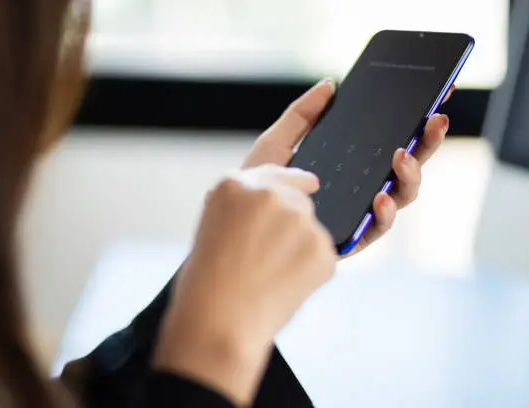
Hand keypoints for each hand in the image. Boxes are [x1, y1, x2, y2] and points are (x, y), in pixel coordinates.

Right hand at [155, 165, 335, 405]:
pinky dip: (311, 272)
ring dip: (300, 250)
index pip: (273, 174)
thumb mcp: (212, 228)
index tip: (310, 182)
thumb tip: (279, 206)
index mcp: (234, 186)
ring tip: (269, 279)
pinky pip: (322, 257)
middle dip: (291, 227)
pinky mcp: (322, 248)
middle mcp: (269, 195)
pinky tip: (284, 288)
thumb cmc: (206, 285)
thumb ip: (244, 208)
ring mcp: (299, 220)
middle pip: (298, 202)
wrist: (219, 325)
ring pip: (311, 231)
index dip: (293, 179)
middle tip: (268, 261)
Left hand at [242, 79, 453, 255]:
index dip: (415, 125)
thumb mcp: (277, 143)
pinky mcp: (351, 240)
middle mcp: (361, 190)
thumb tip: (330, 85)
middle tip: (435, 120)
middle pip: (405, 168)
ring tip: (401, 156)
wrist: (237, 226)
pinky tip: (380, 196)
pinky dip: (385, 213)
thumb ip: (302, 115)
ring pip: (401, 197)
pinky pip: (378, 229)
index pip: (390, 144)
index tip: (433, 102)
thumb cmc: (257, 188)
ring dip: (409, 176)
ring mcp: (359, 215)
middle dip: (426, 144)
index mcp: (351, 166)